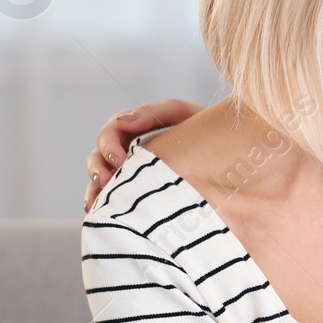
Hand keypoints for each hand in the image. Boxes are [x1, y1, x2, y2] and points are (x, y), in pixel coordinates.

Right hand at [84, 99, 201, 210]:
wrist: (229, 159)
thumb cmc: (204, 131)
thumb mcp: (185, 114)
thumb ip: (156, 111)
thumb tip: (123, 122)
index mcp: (136, 128)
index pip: (111, 132)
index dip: (108, 144)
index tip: (119, 159)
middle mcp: (128, 149)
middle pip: (99, 155)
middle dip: (97, 167)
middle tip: (106, 180)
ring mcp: (130, 171)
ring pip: (100, 177)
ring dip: (94, 187)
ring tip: (96, 201)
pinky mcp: (135, 191)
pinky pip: (110, 197)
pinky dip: (98, 202)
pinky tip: (95, 211)